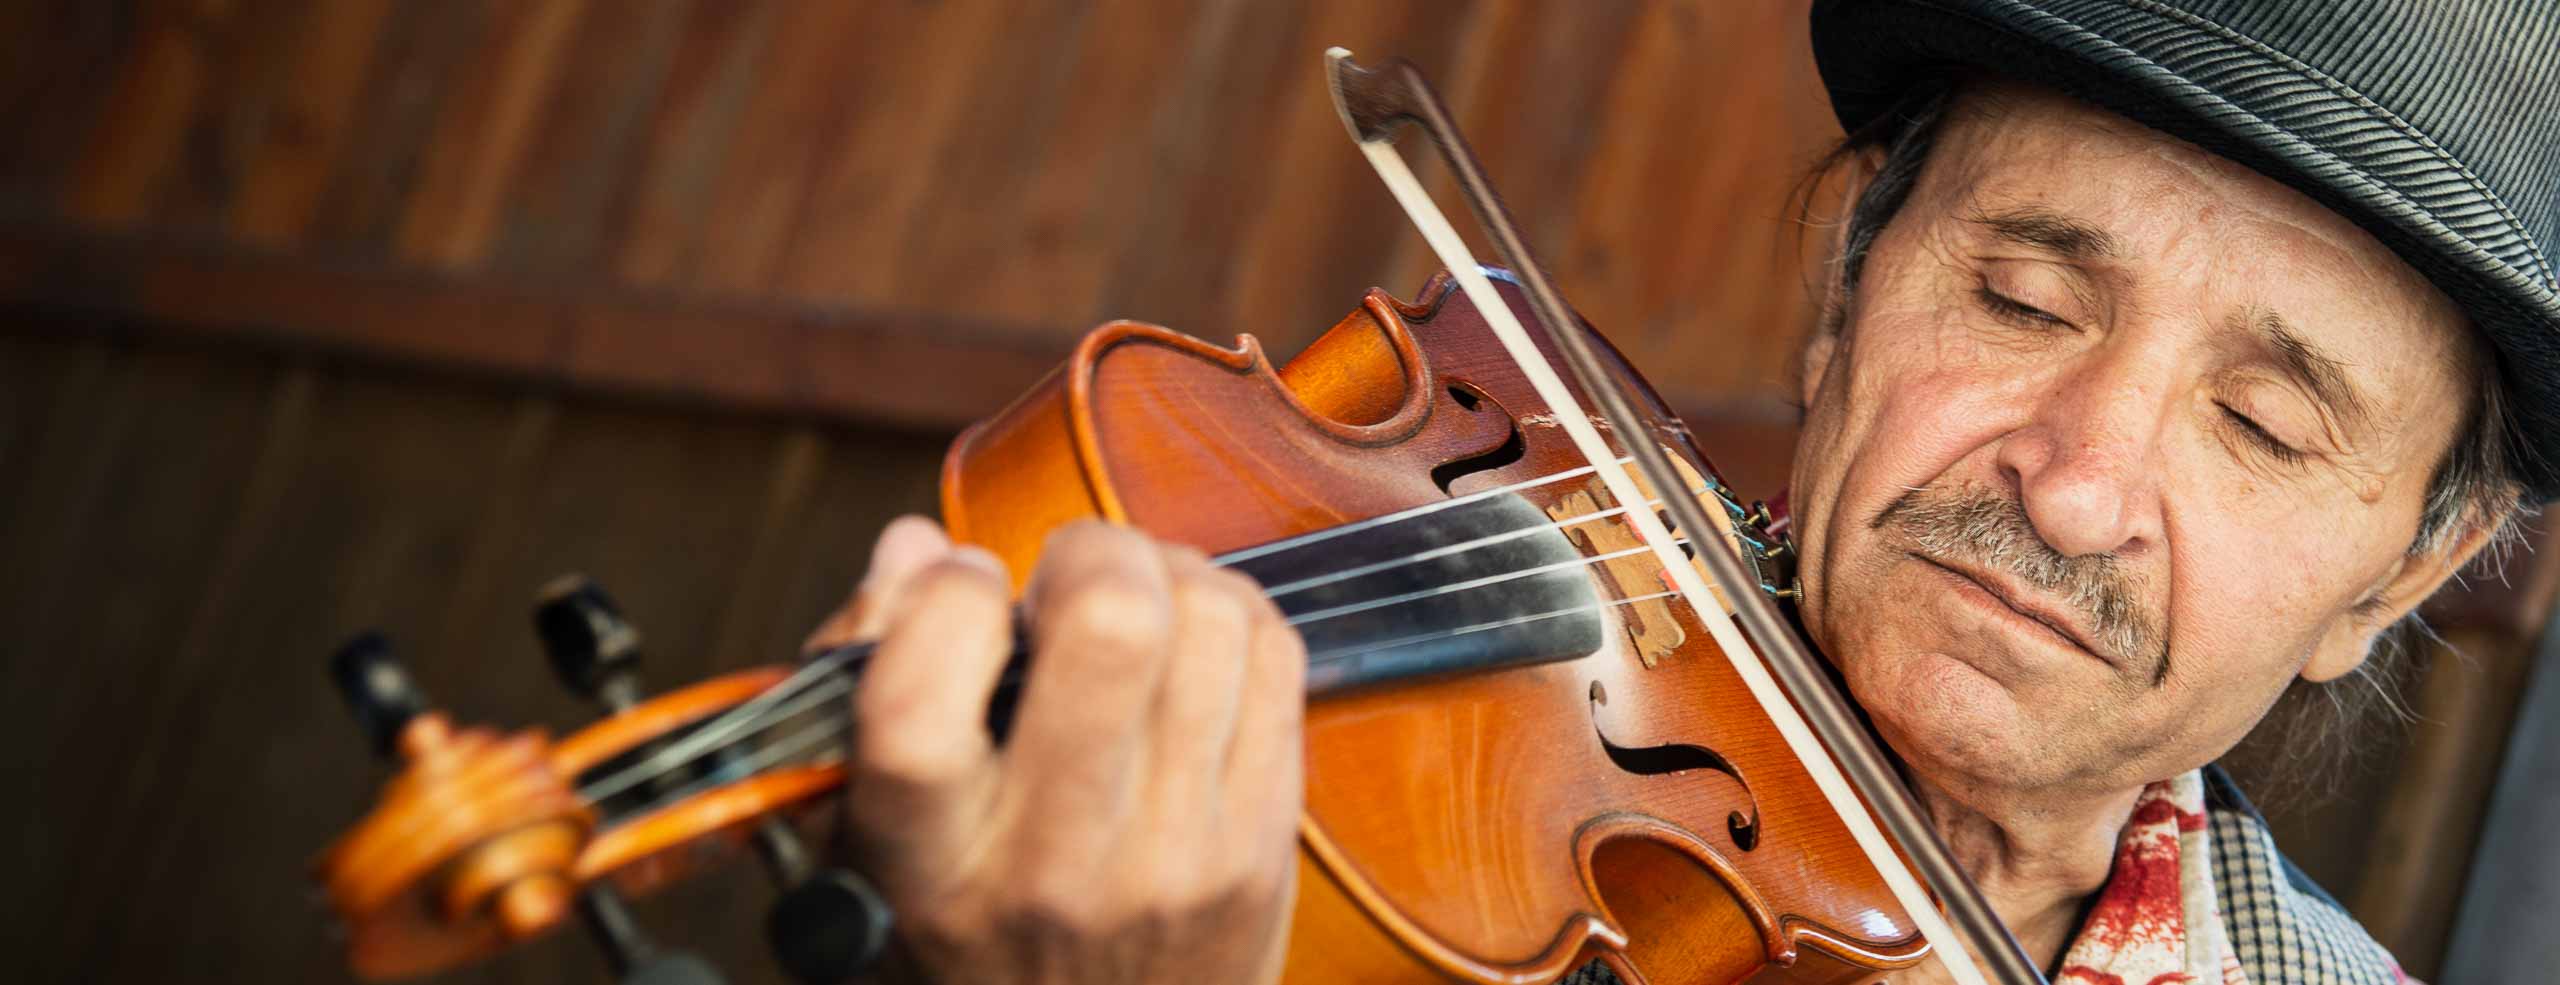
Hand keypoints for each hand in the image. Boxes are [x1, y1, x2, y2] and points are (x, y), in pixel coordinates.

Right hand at [805, 516, 1305, 983]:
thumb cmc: (977, 940)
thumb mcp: (871, 847)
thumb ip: (872, 684)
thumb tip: (920, 549)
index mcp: (929, 864)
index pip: (919, 701)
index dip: (942, 600)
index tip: (959, 590)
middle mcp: (1056, 863)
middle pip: (1111, 626)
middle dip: (1090, 554)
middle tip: (1067, 581)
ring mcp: (1177, 855)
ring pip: (1210, 621)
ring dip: (1169, 574)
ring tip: (1132, 606)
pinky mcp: (1262, 847)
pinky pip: (1276, 660)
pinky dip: (1233, 615)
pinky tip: (1190, 643)